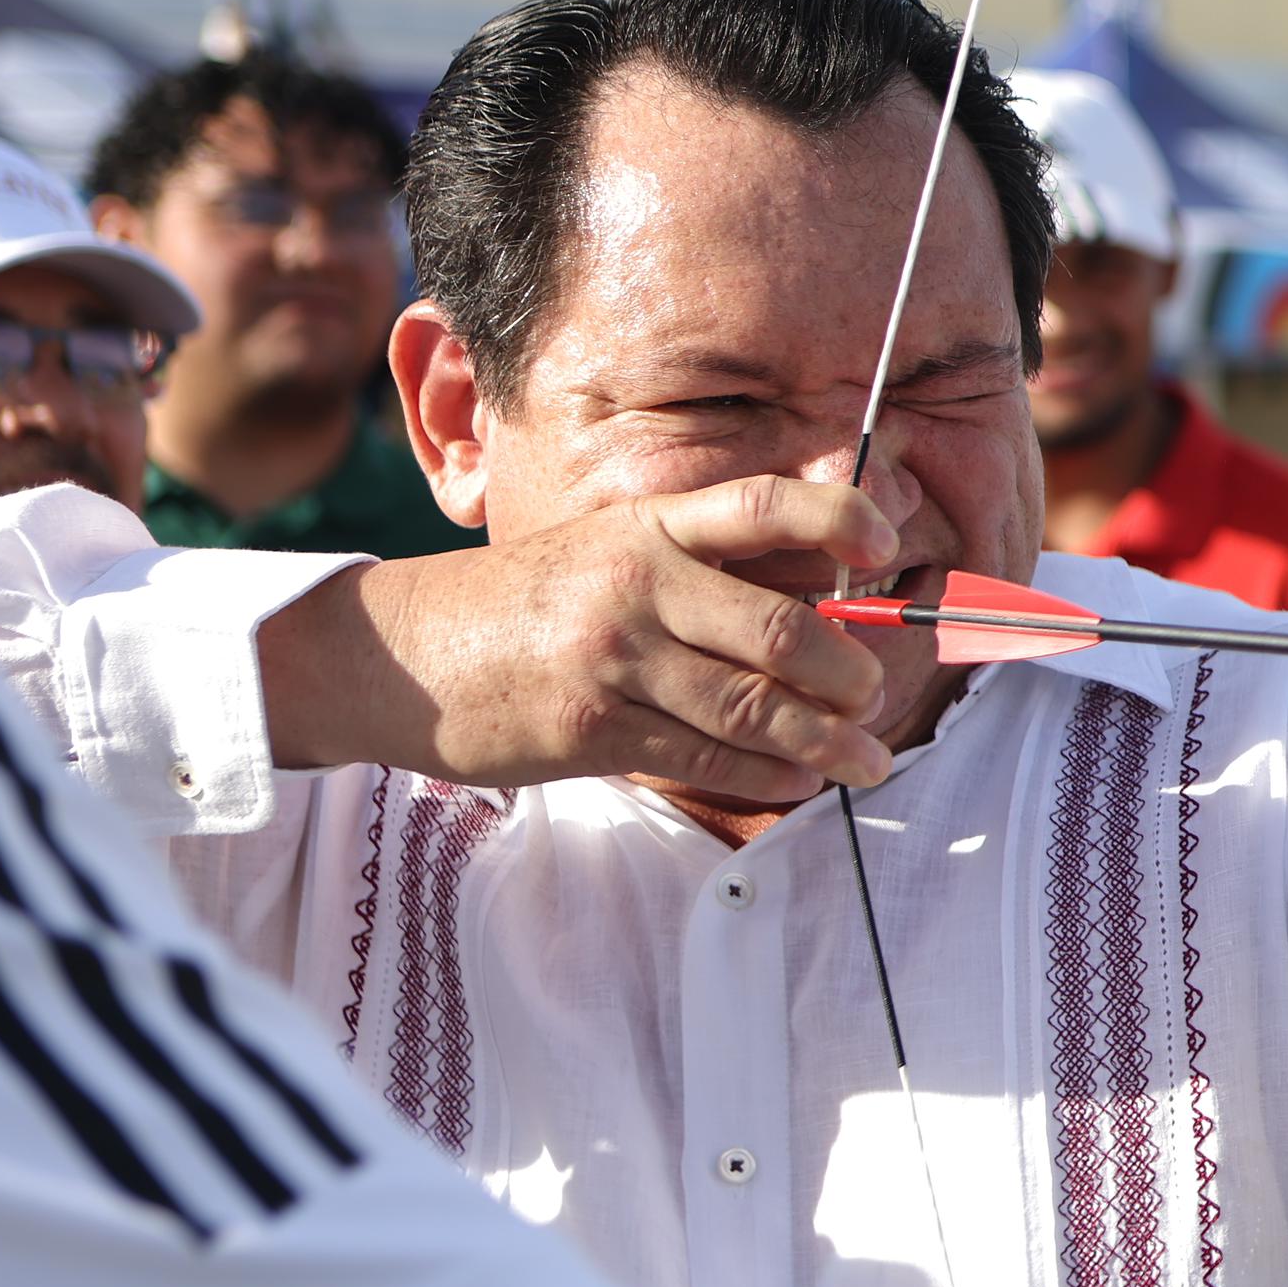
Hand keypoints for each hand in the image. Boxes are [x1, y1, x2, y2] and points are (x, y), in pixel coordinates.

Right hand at [272, 476, 907, 802]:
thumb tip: (823, 607)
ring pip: (751, 707)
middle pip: (779, 629)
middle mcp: (636, 584)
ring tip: (867, 758)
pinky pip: (704, 758)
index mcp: (649, 526)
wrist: (400, 653)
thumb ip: (700, 571)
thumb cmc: (529, 604)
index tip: (887, 547)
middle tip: (873, 694)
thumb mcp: (608, 553)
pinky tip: (798, 780)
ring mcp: (613, 660)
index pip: (762, 505)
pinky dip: (766, 775)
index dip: (837, 519)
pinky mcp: (591, 731)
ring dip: (826, 741)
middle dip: (846, 671)